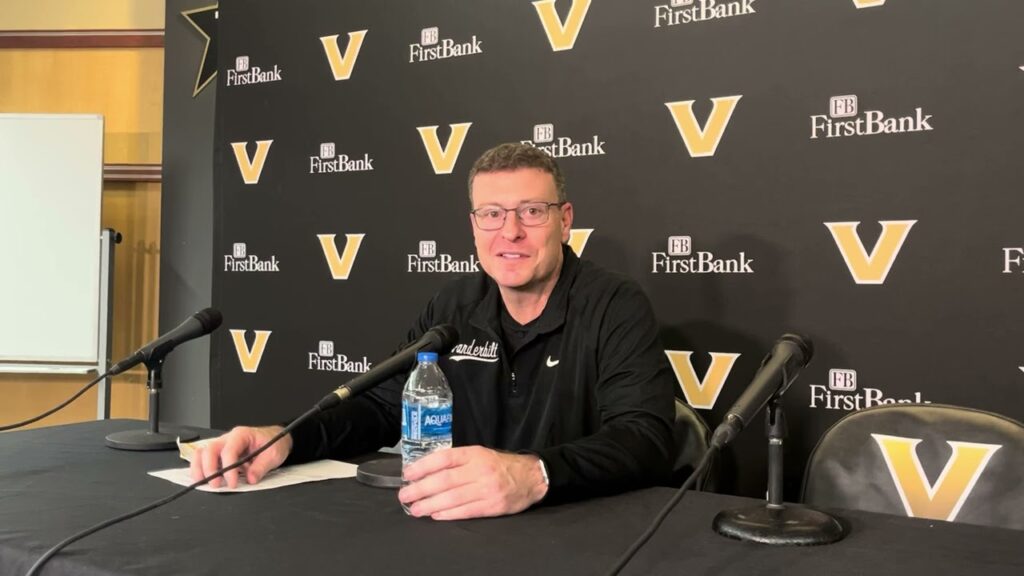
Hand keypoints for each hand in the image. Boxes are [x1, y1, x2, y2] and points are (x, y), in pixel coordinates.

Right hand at [188, 426, 292, 488]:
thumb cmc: (273, 443)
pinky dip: (200, 469)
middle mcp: (228, 438)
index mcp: (241, 435)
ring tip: (204, 483)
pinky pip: (203, 459)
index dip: (228, 468)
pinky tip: (204, 480)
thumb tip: (250, 479)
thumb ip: (261, 467)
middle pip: (209, 450)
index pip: (229, 450)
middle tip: (216, 485)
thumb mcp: (273, 454)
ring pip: (202, 453)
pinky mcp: (219, 455)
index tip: (232, 482)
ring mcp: (222, 446)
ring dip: (200, 469)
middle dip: (209, 469)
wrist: (275, 440)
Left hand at [398, 446, 547, 519]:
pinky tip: (435, 515)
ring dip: (430, 504)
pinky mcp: (493, 506)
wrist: (531, 477)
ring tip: (415, 509)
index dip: (423, 466)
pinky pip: (466, 511)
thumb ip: (458, 461)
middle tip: (404, 495)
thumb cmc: (500, 465)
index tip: (408, 474)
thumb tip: (427, 470)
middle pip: (444, 480)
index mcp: (475, 454)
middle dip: (421, 489)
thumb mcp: (480, 454)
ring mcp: (487, 489)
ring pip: (452, 498)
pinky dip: (448, 514)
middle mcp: (480, 470)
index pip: (444, 458)